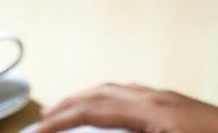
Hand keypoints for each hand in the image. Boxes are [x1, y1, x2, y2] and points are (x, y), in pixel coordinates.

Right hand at [35, 84, 217, 132]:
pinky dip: (112, 100)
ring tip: (70, 113)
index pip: (92, 110)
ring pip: (118, 90)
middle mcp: (157, 97)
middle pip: (100, 93)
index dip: (61, 120)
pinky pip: (135, 94)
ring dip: (89, 100)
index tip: (38, 130)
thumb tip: (98, 130)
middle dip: (68, 105)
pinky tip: (114, 114)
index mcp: (150, 110)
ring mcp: (169, 99)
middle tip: (44, 120)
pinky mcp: (179, 107)